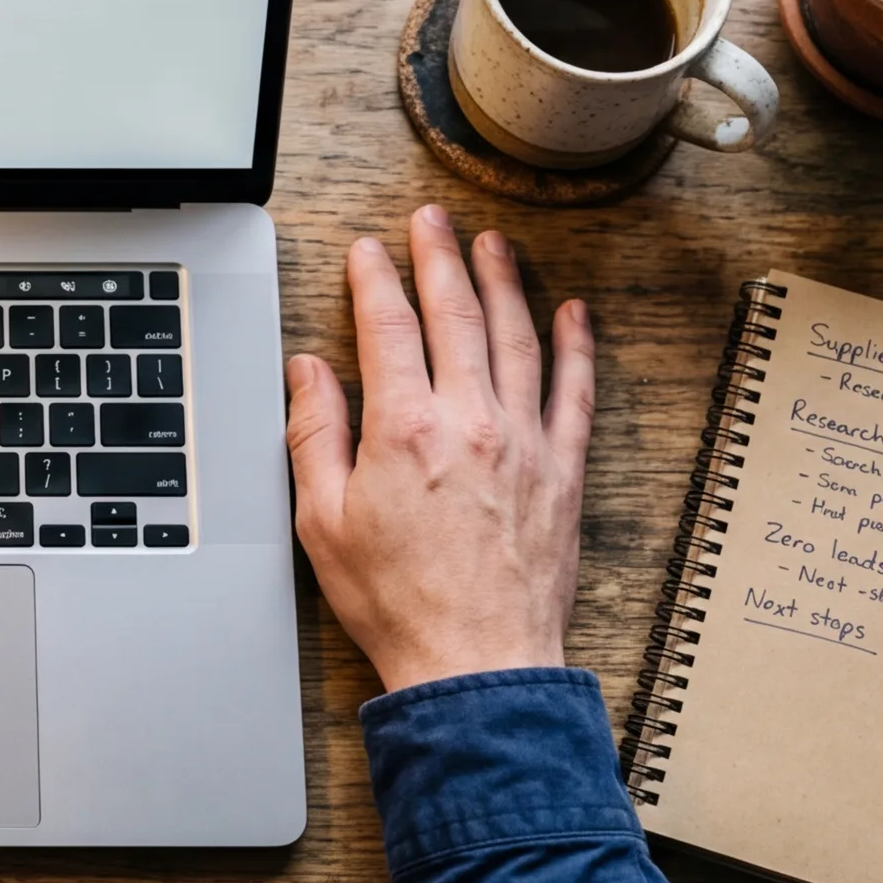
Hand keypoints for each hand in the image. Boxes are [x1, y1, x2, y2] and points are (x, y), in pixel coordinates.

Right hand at [283, 205, 595, 693]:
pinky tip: (572, 314)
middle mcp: (469, 422)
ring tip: (493, 243)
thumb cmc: (395, 602)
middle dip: (439, 258)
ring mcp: (524, 443)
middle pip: (455, 316)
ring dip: (503, 283)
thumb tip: (306, 371)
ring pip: (516, 339)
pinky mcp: (563, 471)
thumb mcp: (321, 521)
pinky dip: (575, 347)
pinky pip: (574, 392)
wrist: (475, 663)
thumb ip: (313, 434)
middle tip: (431, 219)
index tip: (366, 251)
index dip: (375, 280)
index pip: (387, 328)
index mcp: (403, 431)